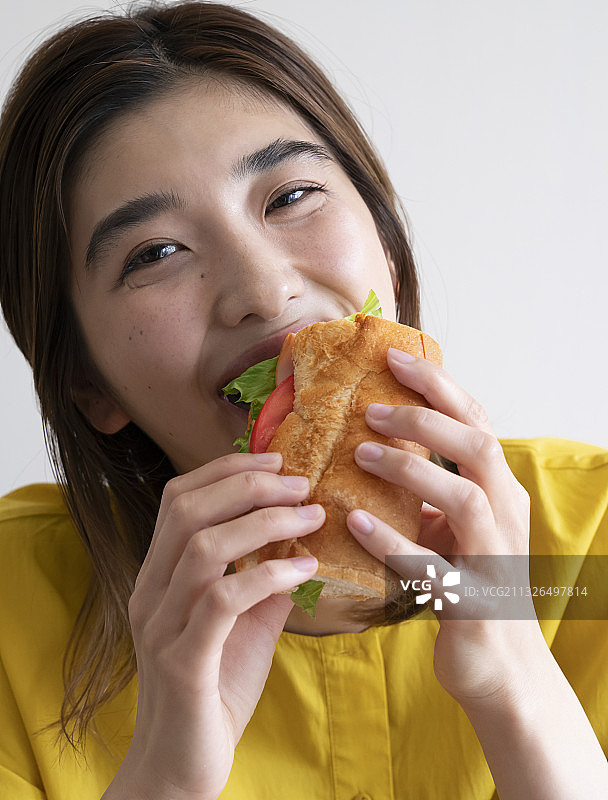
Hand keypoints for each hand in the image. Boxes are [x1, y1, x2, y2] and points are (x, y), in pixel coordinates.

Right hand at [107, 452, 322, 799]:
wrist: (182, 767)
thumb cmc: (215, 689)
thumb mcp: (245, 623)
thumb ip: (263, 580)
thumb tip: (301, 539)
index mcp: (160, 575)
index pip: (179, 499)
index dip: (225, 469)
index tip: (276, 459)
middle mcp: (151, 592)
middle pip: (188, 511)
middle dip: (249, 485)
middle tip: (301, 483)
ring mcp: (162, 625)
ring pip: (204, 547)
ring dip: (264, 522)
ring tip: (311, 516)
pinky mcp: (183, 661)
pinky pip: (222, 601)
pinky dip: (267, 575)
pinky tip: (304, 568)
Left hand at [346, 347, 544, 708]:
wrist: (499, 668)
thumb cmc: (468, 585)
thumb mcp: (455, 528)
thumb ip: (430, 490)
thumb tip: (373, 446)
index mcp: (500, 490)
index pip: (475, 421)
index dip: (438, 387)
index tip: (393, 360)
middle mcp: (506, 515)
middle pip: (478, 446)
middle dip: (425, 417)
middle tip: (372, 406)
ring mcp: (494, 558)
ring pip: (465, 497)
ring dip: (411, 469)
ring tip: (360, 454)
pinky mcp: (472, 601)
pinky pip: (432, 566)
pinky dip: (391, 540)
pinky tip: (352, 521)